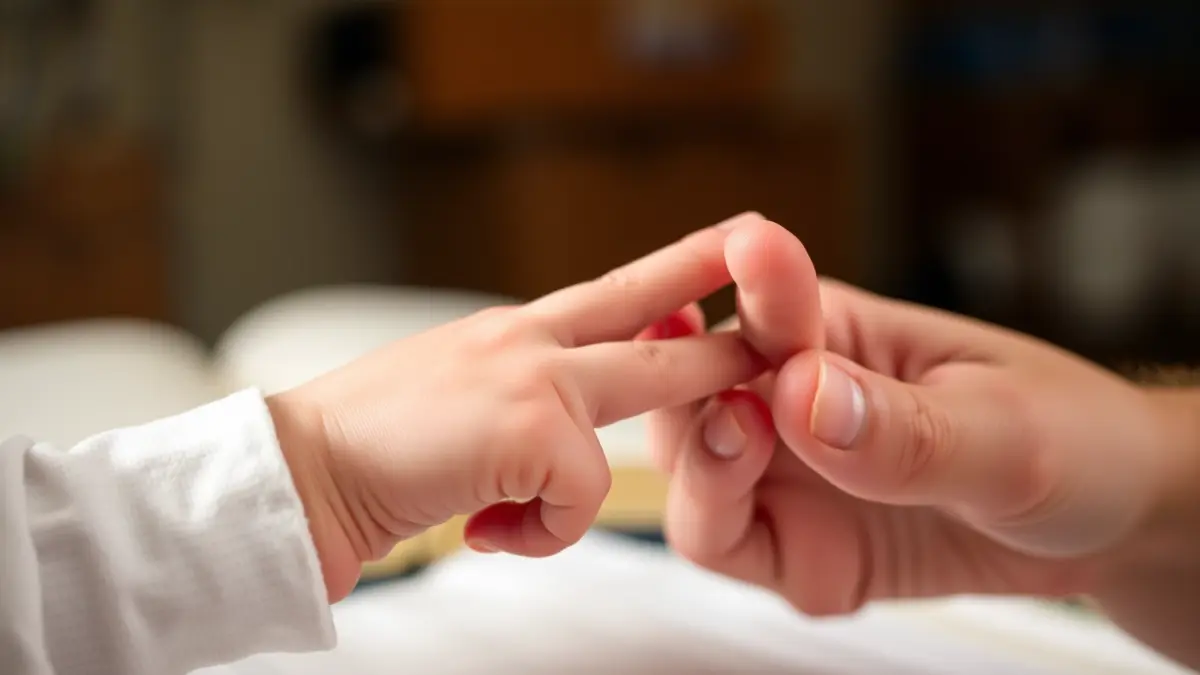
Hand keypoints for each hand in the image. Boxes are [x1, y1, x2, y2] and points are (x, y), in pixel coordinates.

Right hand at [266, 214, 767, 601]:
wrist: (298, 474)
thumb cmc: (368, 448)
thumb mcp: (454, 398)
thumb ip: (515, 397)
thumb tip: (561, 433)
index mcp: (510, 336)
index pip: (607, 291)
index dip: (669, 271)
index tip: (718, 250)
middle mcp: (525, 341)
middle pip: (647, 309)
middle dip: (719, 292)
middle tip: (777, 267)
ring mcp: (530, 376)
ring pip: (649, 387)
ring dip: (687, 412)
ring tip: (685, 428)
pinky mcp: (529, 428)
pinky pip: (584, 495)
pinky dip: (544, 532)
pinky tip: (490, 530)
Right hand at [647, 220, 1198, 624]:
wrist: (1108, 525)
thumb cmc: (1070, 439)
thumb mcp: (1006, 431)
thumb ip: (903, 428)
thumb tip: (800, 395)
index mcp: (832, 335)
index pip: (763, 306)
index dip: (738, 286)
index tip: (736, 258)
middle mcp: (790, 403)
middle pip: (690, 391)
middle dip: (676, 390)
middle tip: (717, 395)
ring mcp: (789, 478)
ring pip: (692, 474)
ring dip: (697, 469)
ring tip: (738, 445)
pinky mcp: (799, 548)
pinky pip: (731, 551)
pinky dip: (733, 551)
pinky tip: (791, 552)